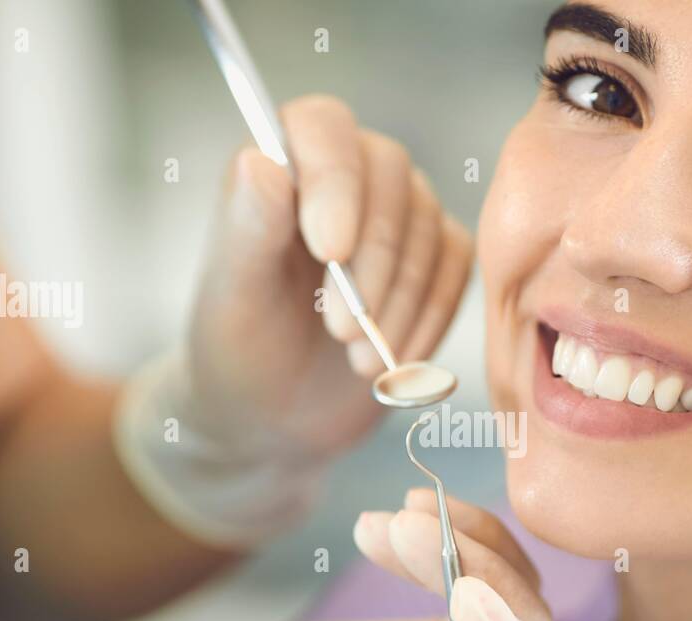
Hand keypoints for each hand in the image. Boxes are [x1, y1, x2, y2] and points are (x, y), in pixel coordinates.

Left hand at [114, 95, 473, 547]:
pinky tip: (395, 359)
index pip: (324, 127)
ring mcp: (395, 219)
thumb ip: (246, 227)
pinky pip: (457, 267)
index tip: (330, 251)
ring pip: (429, 224)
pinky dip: (431, 316)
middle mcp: (344, 179)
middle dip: (373, 260)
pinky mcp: (433, 263)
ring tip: (359, 360)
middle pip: (390, 174)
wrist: (276, 421)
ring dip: (400, 299)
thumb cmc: (239, 354)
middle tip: (339, 332)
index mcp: (282, 168)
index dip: (336, 179)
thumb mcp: (234, 299)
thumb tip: (262, 159)